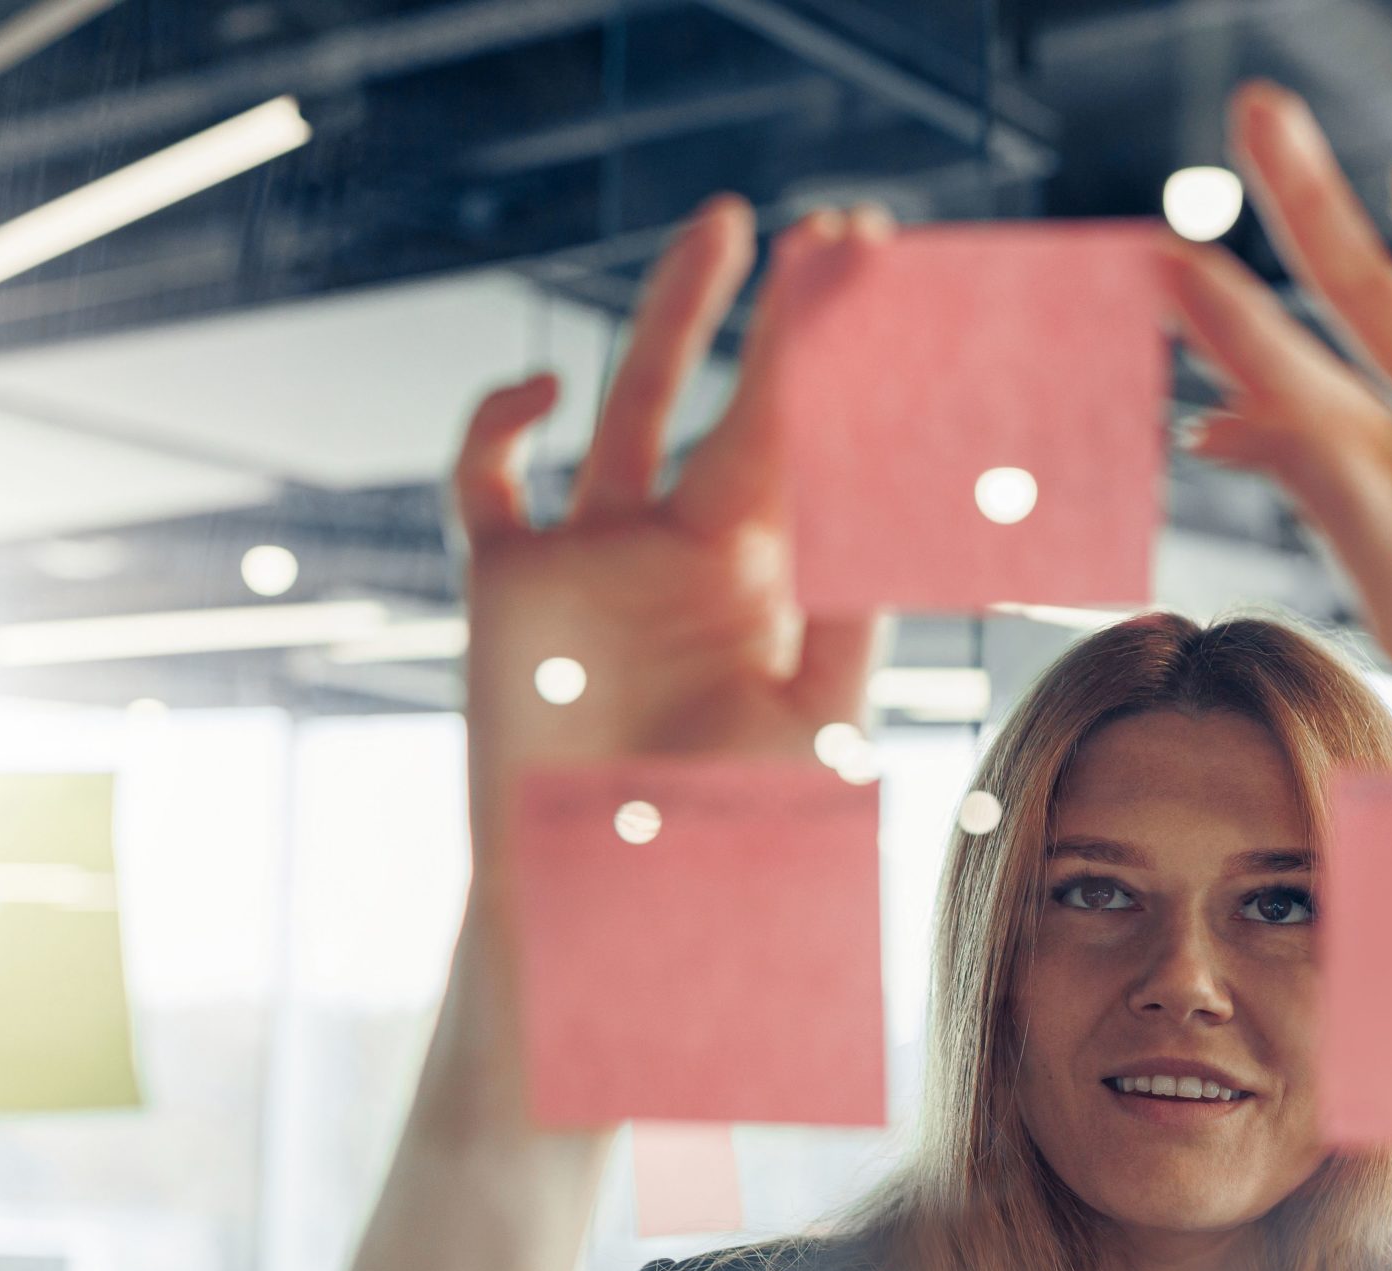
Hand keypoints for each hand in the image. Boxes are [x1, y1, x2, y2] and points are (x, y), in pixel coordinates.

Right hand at [448, 196, 886, 865]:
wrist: (605, 920)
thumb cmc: (724, 847)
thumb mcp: (815, 726)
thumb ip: (851, 617)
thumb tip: (903, 506)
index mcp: (769, 588)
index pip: (818, 451)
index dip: (850, 369)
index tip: (889, 288)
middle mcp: (686, 557)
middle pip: (743, 404)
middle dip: (789, 320)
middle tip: (837, 233)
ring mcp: (595, 562)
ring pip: (631, 405)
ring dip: (676, 315)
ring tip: (728, 229)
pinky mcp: (508, 584)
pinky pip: (488, 480)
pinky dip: (501, 422)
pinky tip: (544, 393)